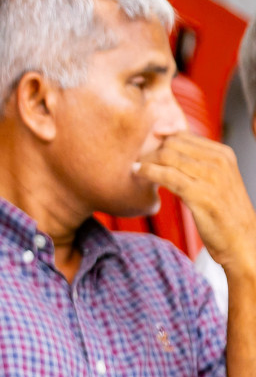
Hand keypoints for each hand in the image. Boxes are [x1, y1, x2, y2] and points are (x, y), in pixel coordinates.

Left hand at [136, 134, 255, 276]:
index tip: (144, 149)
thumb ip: (195, 163)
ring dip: (146, 160)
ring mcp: (211, 177)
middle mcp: (219, 161)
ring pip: (167, 156)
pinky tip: (137, 173)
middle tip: (137, 160)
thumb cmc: (223, 211)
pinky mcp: (200, 194)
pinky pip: (167, 175)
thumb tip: (166, 146)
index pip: (183, 135)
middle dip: (150, 149)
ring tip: (135, 168)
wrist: (241, 240)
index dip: (159, 140)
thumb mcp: (215, 180)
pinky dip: (147, 172)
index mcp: (223, 154)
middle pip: (172, 143)